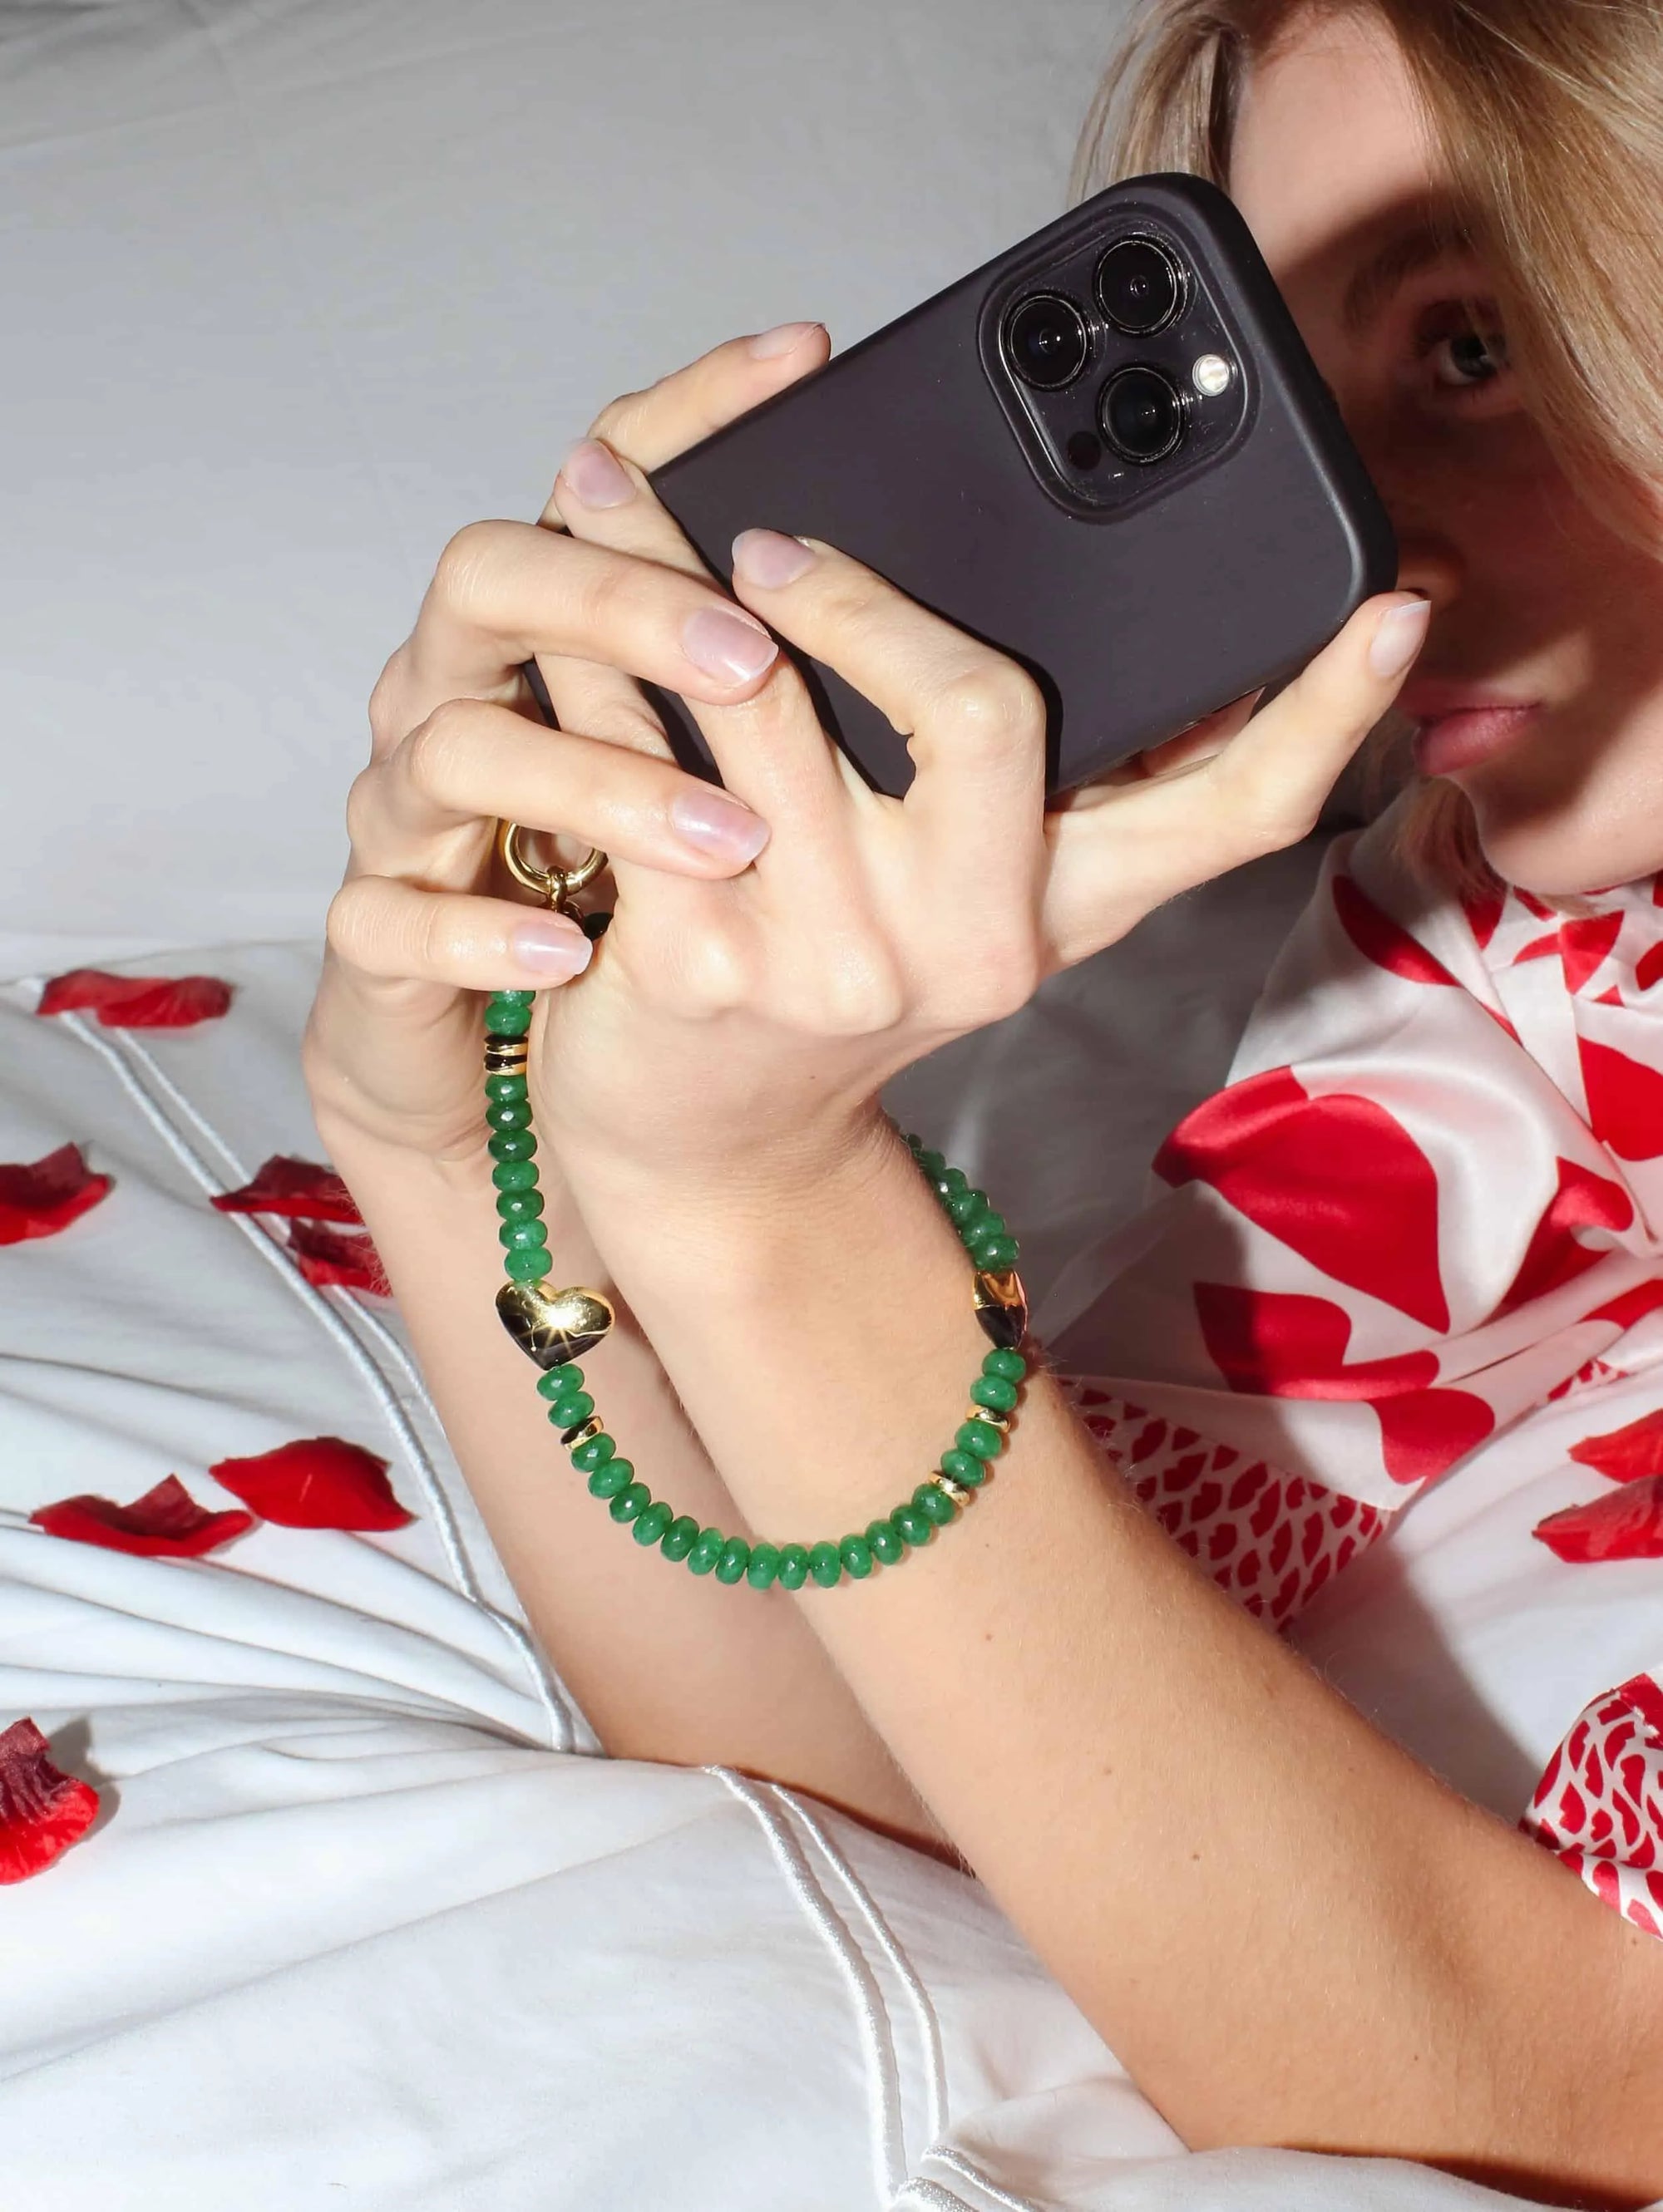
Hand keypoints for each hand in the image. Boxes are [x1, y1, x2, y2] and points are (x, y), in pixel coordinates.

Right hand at [301, 321, 832, 1167]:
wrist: (490, 1049)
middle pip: (494, 576)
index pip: (598, 466)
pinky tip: (568, 955)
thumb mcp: (714, 760)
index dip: (685, 407)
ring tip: (730, 841)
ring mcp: (409, 809)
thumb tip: (966, 620)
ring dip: (593, 782)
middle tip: (754, 655)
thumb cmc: (618, 883)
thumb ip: (794, 677)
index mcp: (552, 629)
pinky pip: (388, 920)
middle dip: (626, 603)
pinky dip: (482, 933)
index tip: (805, 361)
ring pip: (452, 749)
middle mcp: (465, 692)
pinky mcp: (376, 930)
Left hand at [507, 463, 1428, 1203]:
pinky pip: (638, 757)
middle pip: (982, 710)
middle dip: (868, 590)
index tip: (1393, 605)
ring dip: (673, 573)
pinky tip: (559, 603)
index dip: (1324, 713)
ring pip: (763, 704)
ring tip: (613, 487)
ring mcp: (832, 959)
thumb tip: (1101, 625)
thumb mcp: (967, 911)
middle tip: (781, 530)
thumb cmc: (834, 993)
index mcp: (1058, 916)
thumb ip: (1031, 800)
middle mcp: (969, 945)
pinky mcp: (699, 963)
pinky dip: (590, 661)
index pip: (1229, 816)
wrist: (708, 1147)